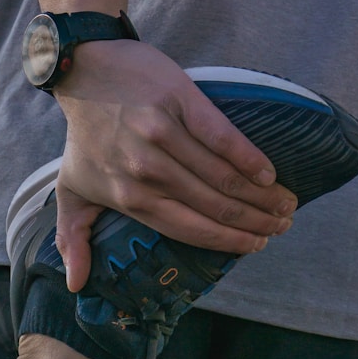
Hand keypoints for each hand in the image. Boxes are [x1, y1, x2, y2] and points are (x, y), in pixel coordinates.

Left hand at [52, 40, 297, 291]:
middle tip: (281, 228)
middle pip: (213, 206)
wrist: (84, 73)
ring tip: (286, 206)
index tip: (255, 246)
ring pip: (222, 175)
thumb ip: (73, 238)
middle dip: (254, 222)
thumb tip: (74, 285)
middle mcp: (148, 172)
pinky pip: (220, 135)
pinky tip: (269, 174)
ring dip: (260, 195)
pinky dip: (248, 157)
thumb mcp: (71, 191)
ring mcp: (163, 136)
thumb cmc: (83, 138)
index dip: (227, 241)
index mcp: (130, 198)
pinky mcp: (179, 102)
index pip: (188, 229)